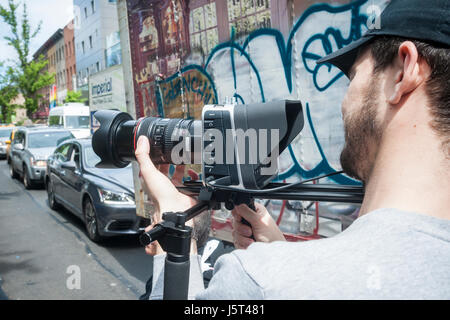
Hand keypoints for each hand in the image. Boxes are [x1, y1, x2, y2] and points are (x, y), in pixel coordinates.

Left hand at [135, 136, 197, 254]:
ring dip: (182, 166)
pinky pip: (191, 181)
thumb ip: (143, 155)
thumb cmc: (160, 196)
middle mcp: (163, 184)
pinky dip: (193, 176)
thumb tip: (141, 140)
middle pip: (166, 169)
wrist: (176, 209)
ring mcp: (175, 188)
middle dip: (170, 160)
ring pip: (178, 174)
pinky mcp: (186, 191)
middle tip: (174, 150)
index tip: (158, 146)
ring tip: (185, 157)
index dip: (154, 156)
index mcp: (152, 180)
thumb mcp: (148, 172)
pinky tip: (192, 172)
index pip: (152, 165)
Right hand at [232, 202, 285, 248]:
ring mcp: (245, 231)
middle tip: (250, 231)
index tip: (240, 218)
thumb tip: (237, 204)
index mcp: (254, 211)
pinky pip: (236, 241)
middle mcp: (249, 220)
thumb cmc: (271, 236)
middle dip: (241, 228)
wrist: (272, 253)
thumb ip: (247, 212)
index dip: (237, 214)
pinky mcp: (243, 240)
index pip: (239, 209)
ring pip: (235, 232)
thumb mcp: (259, 221)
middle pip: (235, 221)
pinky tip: (250, 244)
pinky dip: (242, 243)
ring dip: (243, 238)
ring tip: (252, 240)